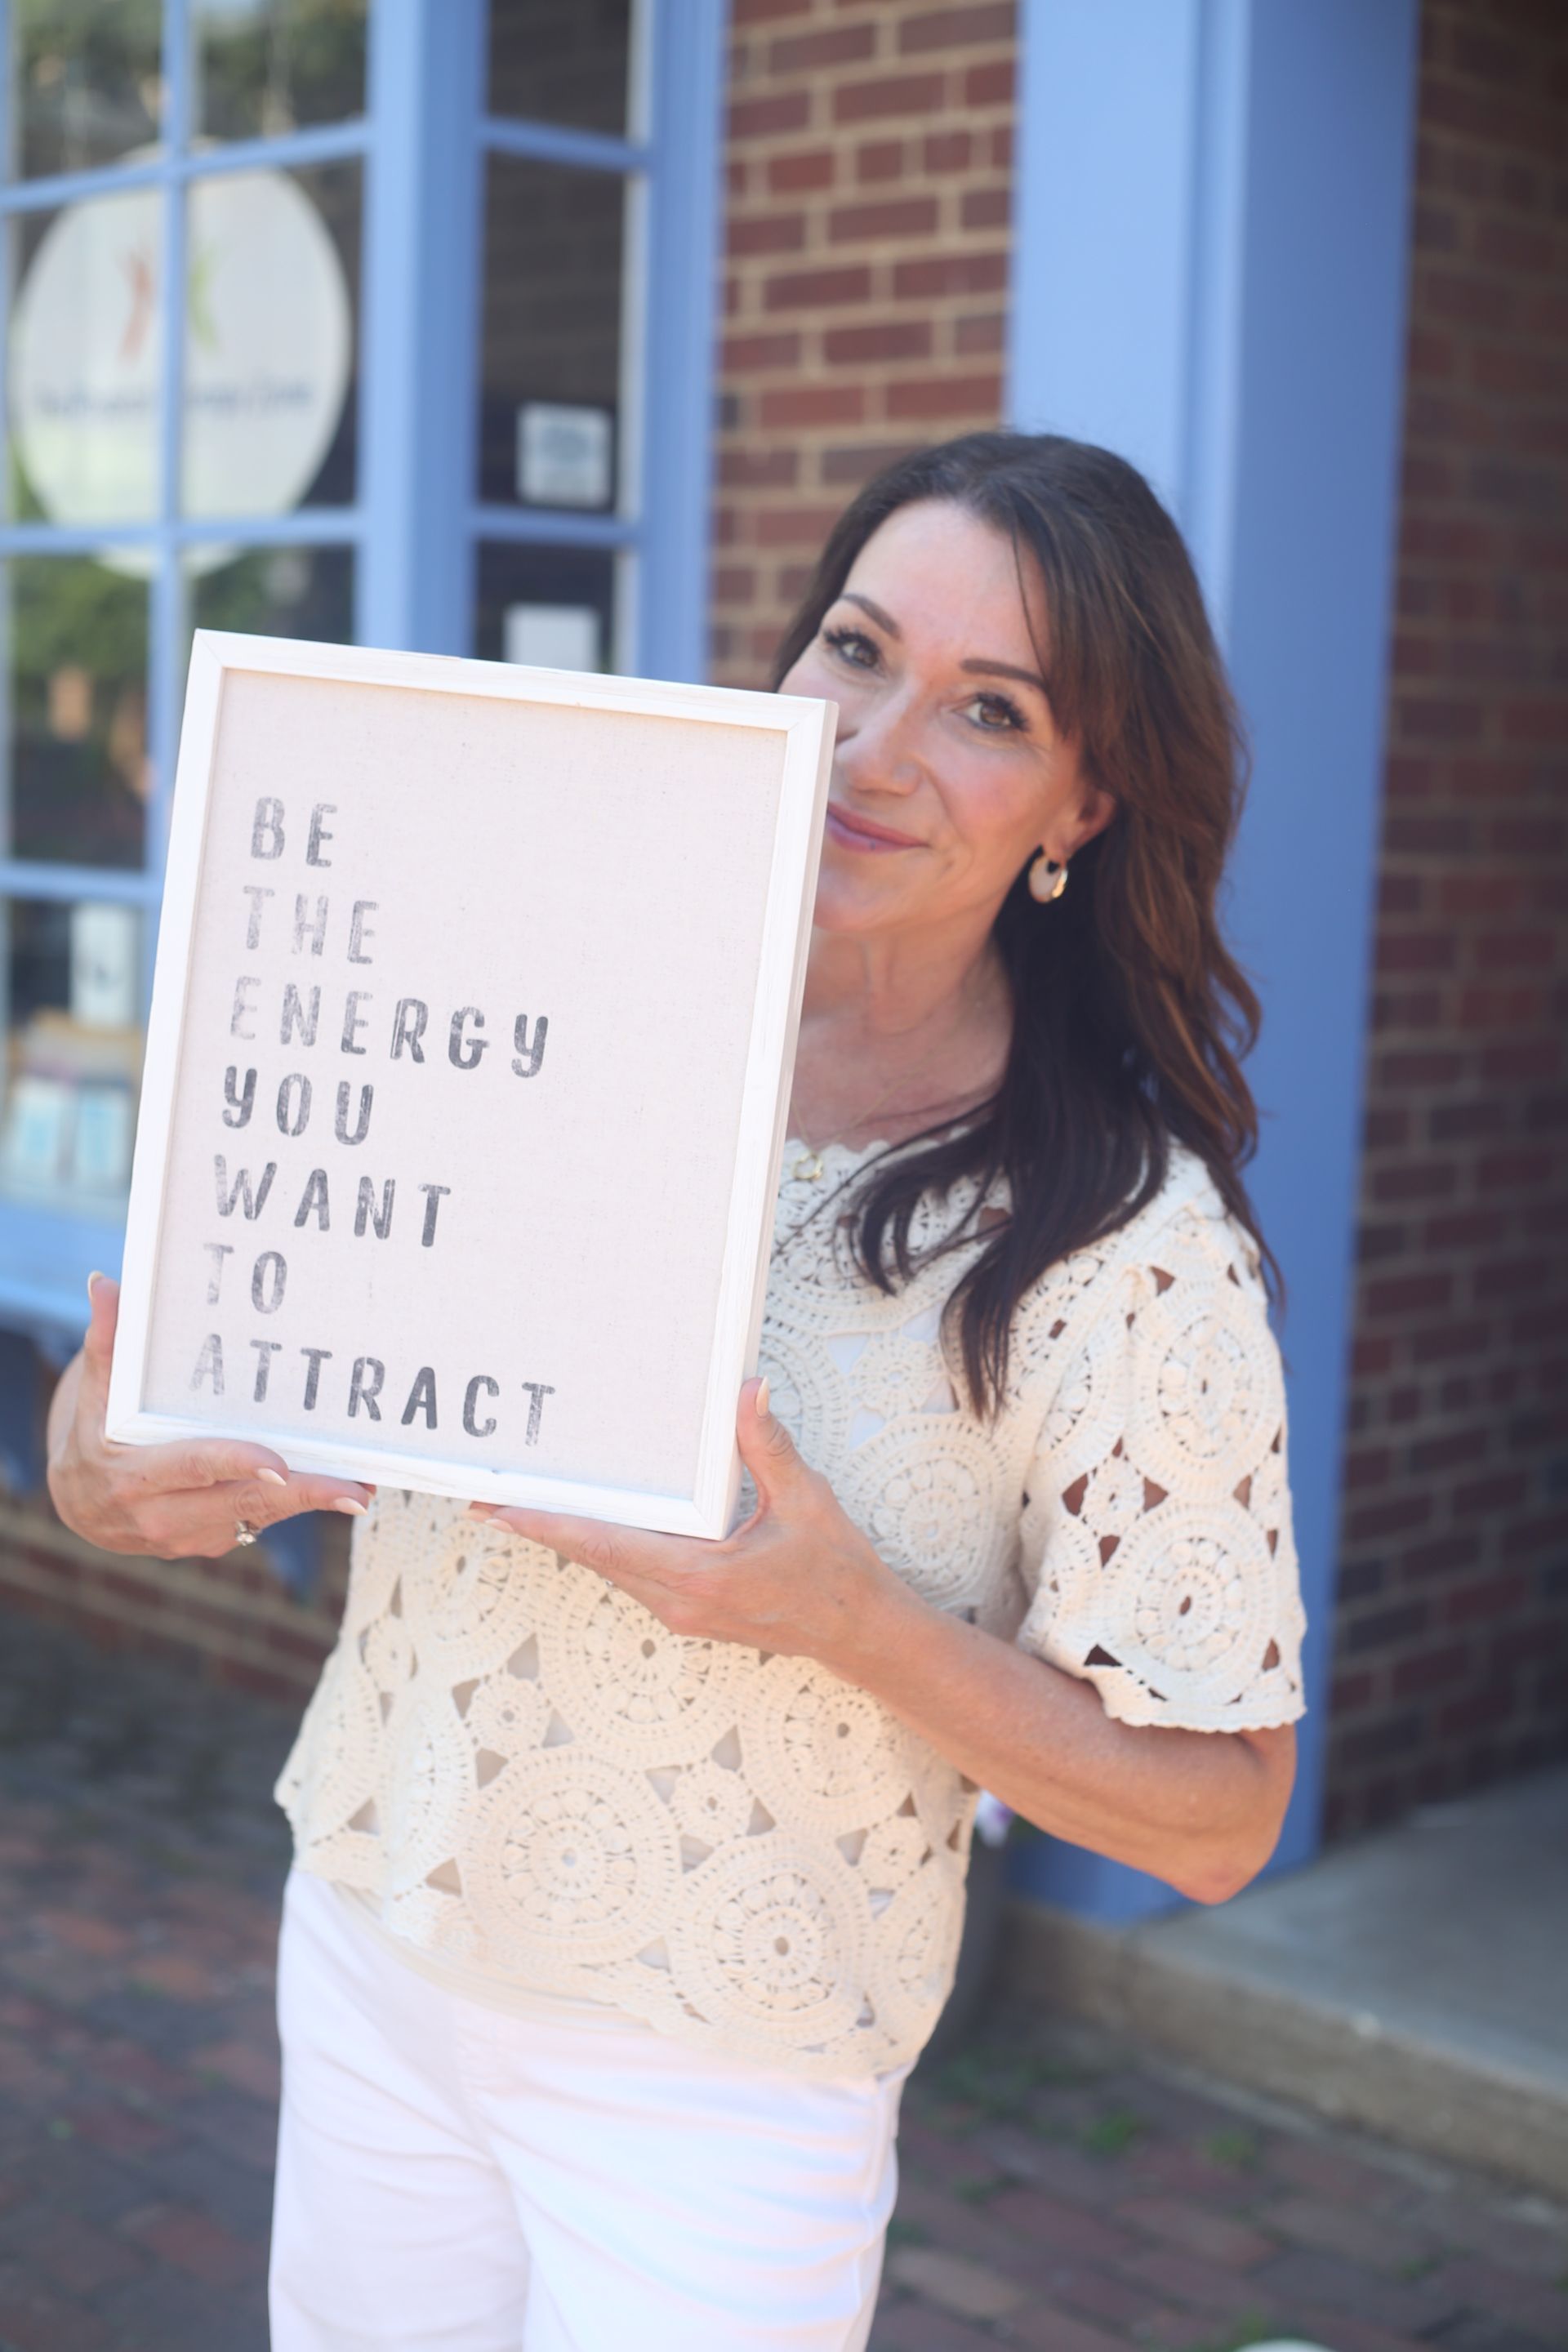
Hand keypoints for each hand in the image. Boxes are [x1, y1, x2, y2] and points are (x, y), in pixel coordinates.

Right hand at [46, 1274, 373, 1559]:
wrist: (82, 1504)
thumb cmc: (96, 1436)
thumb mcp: (97, 1393)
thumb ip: (108, 1342)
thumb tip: (106, 1284)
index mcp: (135, 1476)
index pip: (195, 1467)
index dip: (238, 1465)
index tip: (281, 1464)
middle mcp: (162, 1513)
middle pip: (242, 1501)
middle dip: (303, 1495)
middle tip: (353, 1490)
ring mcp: (189, 1535)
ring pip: (258, 1516)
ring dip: (311, 1503)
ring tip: (360, 1489)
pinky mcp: (212, 1542)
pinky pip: (259, 1520)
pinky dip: (294, 1505)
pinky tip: (335, 1491)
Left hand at [468, 1378, 911, 1669]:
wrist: (859, 1633)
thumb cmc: (835, 1573)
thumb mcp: (807, 1503)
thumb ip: (769, 1448)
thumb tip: (747, 1394)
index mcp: (698, 1576)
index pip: (606, 1545)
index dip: (549, 1526)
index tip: (499, 1511)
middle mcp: (678, 1600)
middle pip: (594, 1557)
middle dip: (542, 1527)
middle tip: (488, 1499)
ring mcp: (681, 1610)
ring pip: (610, 1568)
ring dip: (570, 1539)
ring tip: (523, 1508)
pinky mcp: (688, 1608)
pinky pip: (632, 1574)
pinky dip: (604, 1547)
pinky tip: (590, 1525)